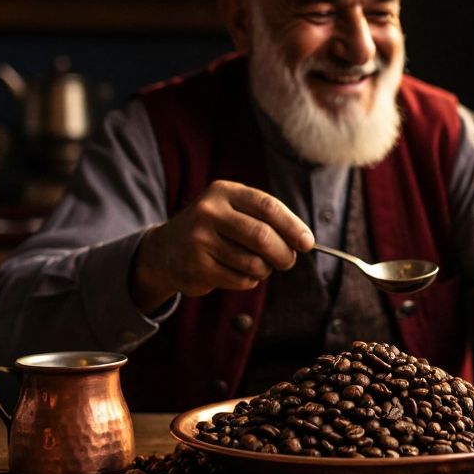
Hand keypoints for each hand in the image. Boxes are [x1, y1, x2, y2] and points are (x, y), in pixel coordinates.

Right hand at [130, 180, 313, 311]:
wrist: (166, 250)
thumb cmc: (214, 230)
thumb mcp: (233, 211)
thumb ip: (266, 219)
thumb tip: (303, 241)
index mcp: (224, 192)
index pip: (267, 206)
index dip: (292, 226)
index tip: (307, 243)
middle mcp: (209, 211)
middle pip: (262, 236)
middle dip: (283, 253)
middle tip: (288, 261)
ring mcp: (200, 239)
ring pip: (253, 262)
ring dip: (265, 270)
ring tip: (257, 266)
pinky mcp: (197, 266)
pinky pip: (240, 280)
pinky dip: (249, 281)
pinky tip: (237, 273)